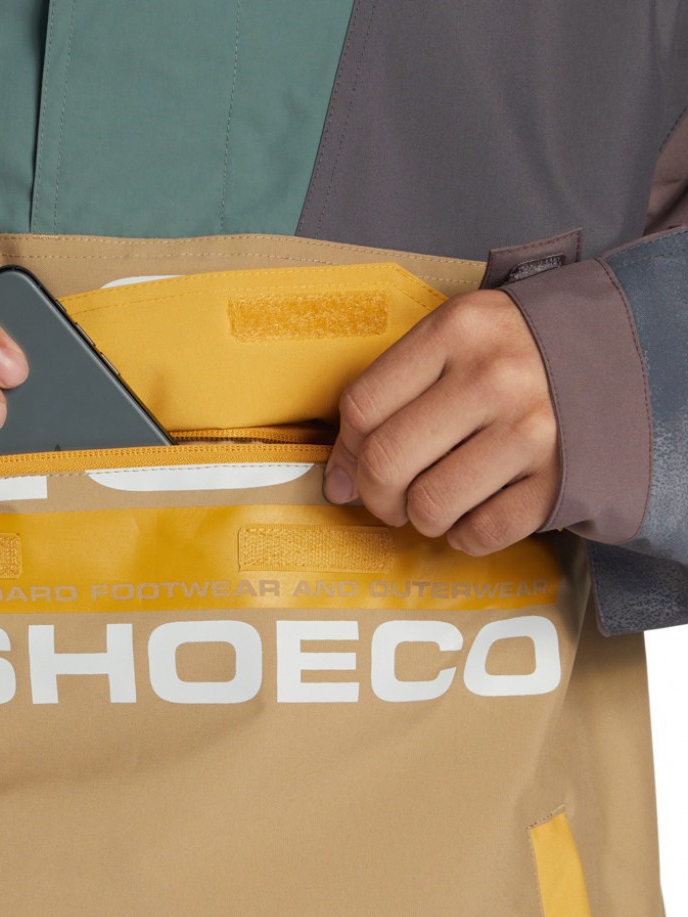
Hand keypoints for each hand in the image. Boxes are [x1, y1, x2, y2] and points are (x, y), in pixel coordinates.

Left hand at [322, 289, 560, 553]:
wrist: (627, 356)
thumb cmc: (518, 355)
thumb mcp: (459, 342)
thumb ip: (394, 394)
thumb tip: (338, 481)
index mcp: (457, 331)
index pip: (362, 408)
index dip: (345, 453)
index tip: (350, 473)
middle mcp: (495, 377)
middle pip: (387, 462)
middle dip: (376, 496)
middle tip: (390, 499)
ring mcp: (533, 430)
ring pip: (430, 506)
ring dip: (422, 519)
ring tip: (436, 503)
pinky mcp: (560, 479)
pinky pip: (482, 533)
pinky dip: (466, 536)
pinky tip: (473, 515)